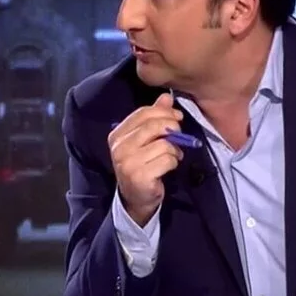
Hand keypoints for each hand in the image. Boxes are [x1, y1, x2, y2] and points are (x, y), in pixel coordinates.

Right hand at [108, 93, 183, 225]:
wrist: (136, 198)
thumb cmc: (142, 164)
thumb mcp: (146, 139)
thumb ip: (154, 117)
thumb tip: (166, 97)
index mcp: (117, 134)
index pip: (143, 113)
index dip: (164, 112)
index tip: (177, 116)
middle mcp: (119, 147)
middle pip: (154, 126)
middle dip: (172, 128)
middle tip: (179, 136)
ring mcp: (127, 163)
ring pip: (164, 144)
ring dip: (174, 150)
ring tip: (172, 156)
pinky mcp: (139, 177)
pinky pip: (167, 160)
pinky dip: (173, 162)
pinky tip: (169, 166)